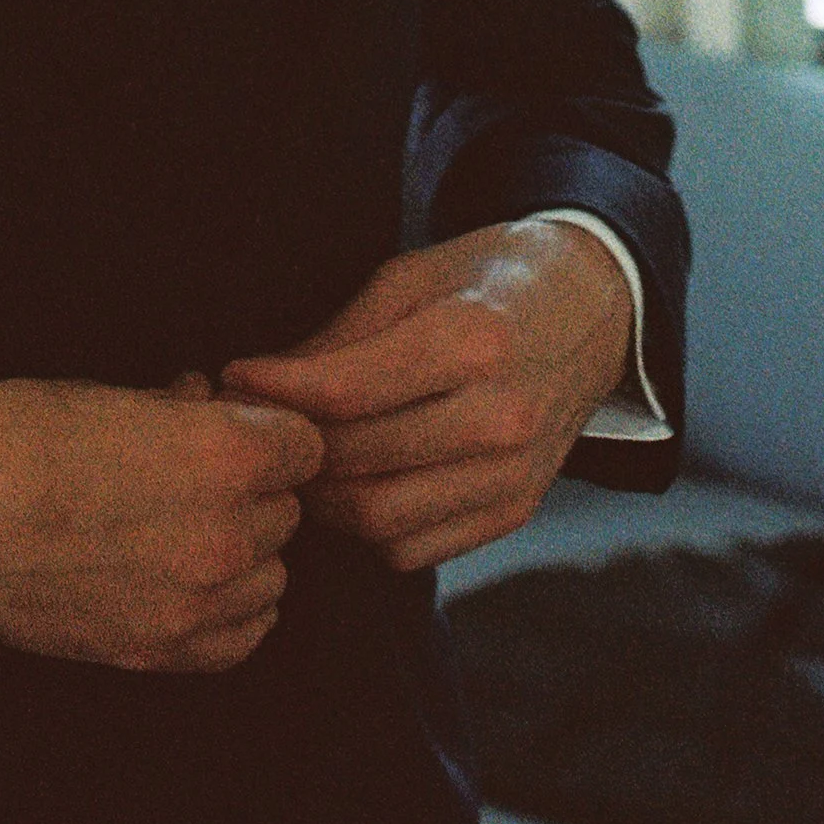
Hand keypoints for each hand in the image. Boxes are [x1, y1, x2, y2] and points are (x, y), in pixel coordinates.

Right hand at [0, 376, 324, 671]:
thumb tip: (205, 399)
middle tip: (196, 477)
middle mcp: (222, 534)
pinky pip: (243, 637)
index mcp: (220, 457)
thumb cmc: (19, 439)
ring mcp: (194, 602)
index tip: (241, 431)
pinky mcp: (160, 650)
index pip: (304, 446)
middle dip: (252, 489)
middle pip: (286, 510)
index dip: (270, 433)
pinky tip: (195, 584)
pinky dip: (231, 611)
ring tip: (186, 529)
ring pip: (272, 574)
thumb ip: (179, 406)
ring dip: (244, 551)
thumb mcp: (108, 394)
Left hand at [216, 220, 632, 574]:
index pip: (345, 390)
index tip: (232, 375)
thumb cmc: (488, 280)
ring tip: (297, 459)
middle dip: (291, 447)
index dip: (275, 390)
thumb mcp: (411, 275)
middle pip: (357, 460)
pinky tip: (353, 484)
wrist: (591, 309)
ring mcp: (513, 475)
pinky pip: (414, 548)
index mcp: (474, 340)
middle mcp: (502, 416)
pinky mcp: (514, 511)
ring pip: (379, 519)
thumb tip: (263, 384)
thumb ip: (340, 336)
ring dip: (322, 498)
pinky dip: (368, 528)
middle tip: (253, 423)